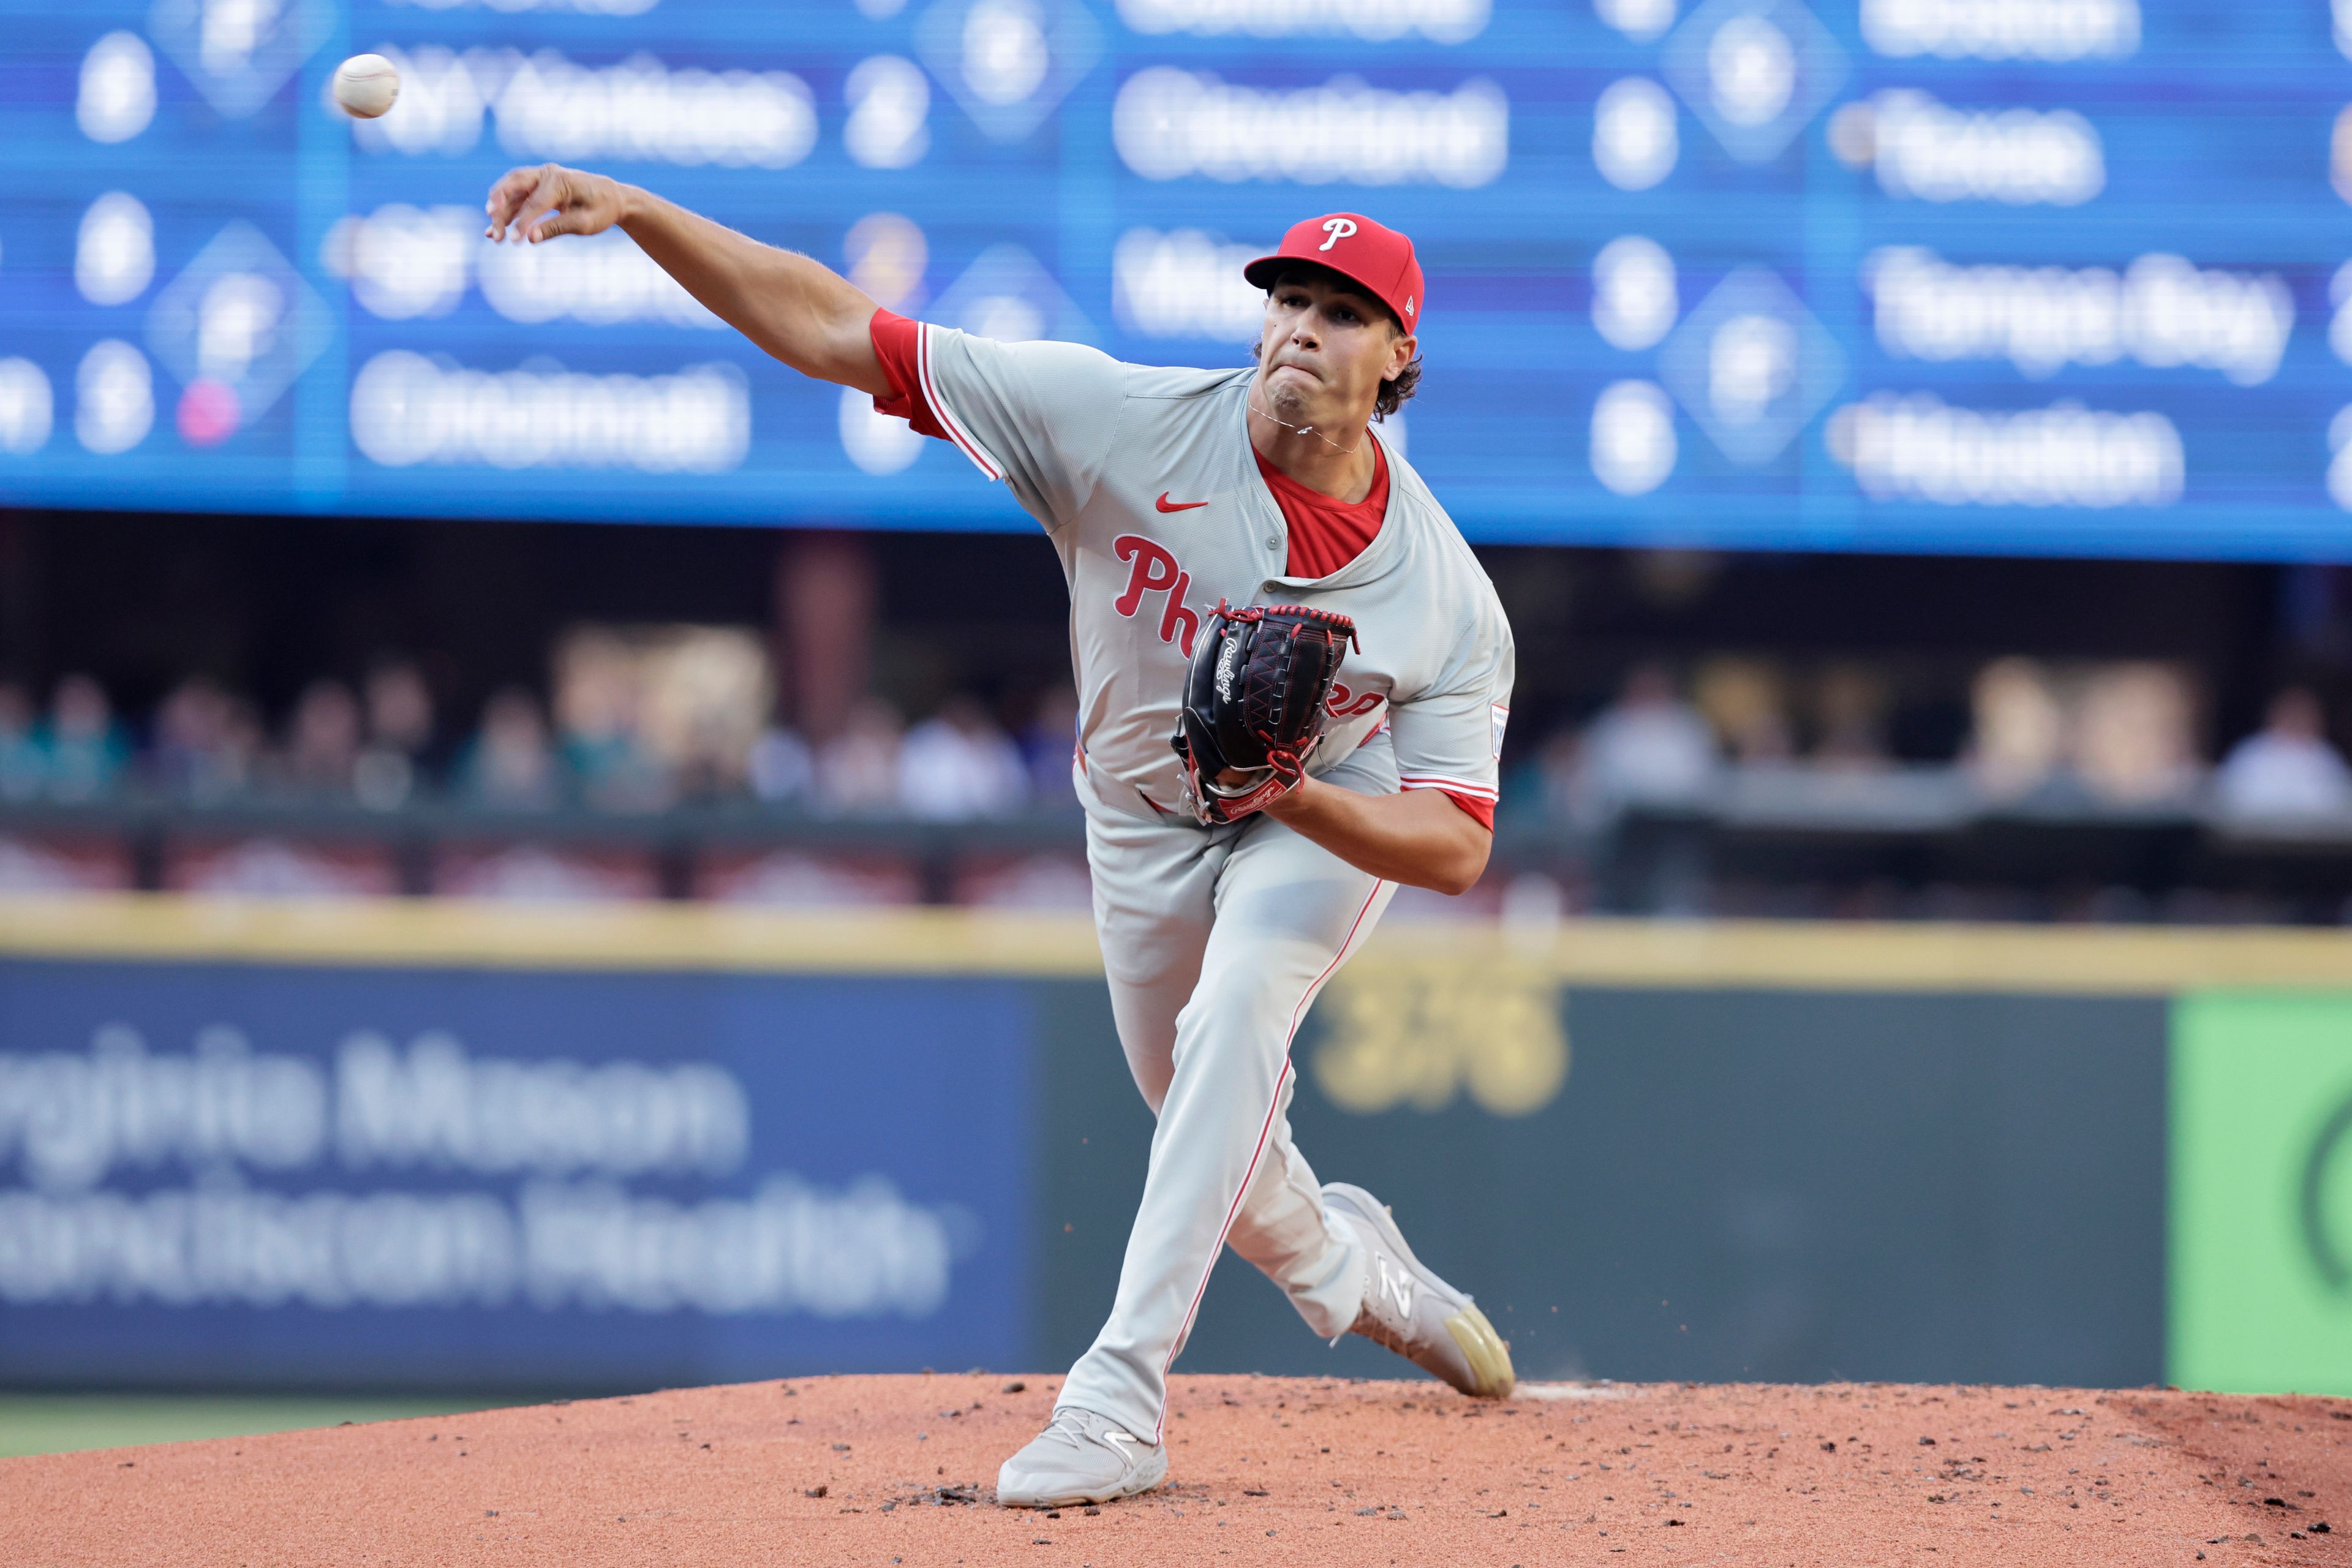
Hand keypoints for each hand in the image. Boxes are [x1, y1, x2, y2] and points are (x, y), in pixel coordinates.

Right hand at [484, 164, 629, 243]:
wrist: (611, 198)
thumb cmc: (601, 210)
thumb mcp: (585, 223)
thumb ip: (557, 228)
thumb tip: (530, 238)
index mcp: (560, 180)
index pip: (535, 202)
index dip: (523, 222)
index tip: (514, 241)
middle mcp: (546, 174)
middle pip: (513, 186)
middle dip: (500, 208)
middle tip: (493, 229)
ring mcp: (540, 178)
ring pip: (511, 191)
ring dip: (500, 212)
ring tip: (491, 235)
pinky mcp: (537, 187)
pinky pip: (516, 197)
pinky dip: (506, 212)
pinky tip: (495, 229)